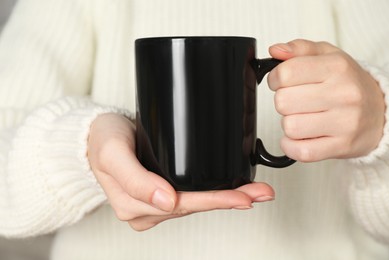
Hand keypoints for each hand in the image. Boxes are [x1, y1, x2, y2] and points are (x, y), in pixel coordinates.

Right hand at [87, 113, 274, 230]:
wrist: (95, 135)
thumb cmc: (102, 141)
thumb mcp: (113, 154)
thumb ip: (134, 179)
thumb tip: (166, 201)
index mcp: (134, 205)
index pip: (183, 205)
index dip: (214, 201)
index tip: (243, 198)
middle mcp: (147, 209)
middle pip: (195, 206)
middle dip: (230, 200)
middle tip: (262, 193)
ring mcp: (155, 203)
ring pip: (196, 203)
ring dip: (226, 197)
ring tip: (256, 191)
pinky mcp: (160, 193)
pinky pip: (190, 196)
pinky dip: (213, 192)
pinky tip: (232, 189)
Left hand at [268, 39, 384, 161]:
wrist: (381, 111)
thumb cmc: (348, 83)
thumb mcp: (328, 56)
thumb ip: (299, 49)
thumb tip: (275, 50)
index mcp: (337, 67)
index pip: (285, 73)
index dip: (275, 79)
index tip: (281, 82)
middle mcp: (343, 94)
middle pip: (283, 102)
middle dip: (283, 102)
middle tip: (295, 101)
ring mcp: (344, 122)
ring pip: (290, 127)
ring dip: (289, 124)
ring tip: (303, 118)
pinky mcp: (342, 146)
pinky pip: (301, 151)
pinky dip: (292, 146)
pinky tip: (299, 137)